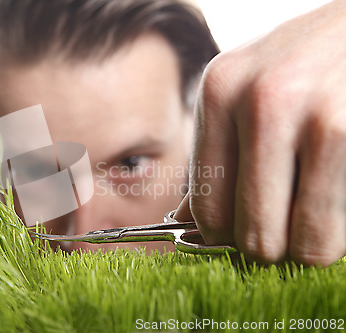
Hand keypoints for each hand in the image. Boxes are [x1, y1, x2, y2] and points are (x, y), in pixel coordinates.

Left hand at [175, 0, 345, 265]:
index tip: (245, 236)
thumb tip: (188, 223)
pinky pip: (340, 229)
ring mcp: (314, 115)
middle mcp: (260, 101)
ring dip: (310, 246)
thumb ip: (219, 158)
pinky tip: (338, 197)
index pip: (208, 206)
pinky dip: (339, 231)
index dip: (225, 237)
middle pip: (251, 232)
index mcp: (219, 92)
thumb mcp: (248, 93)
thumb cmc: (305, 67)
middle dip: (271, 246)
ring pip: (301, 243)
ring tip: (317, 216)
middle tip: (287, 229)